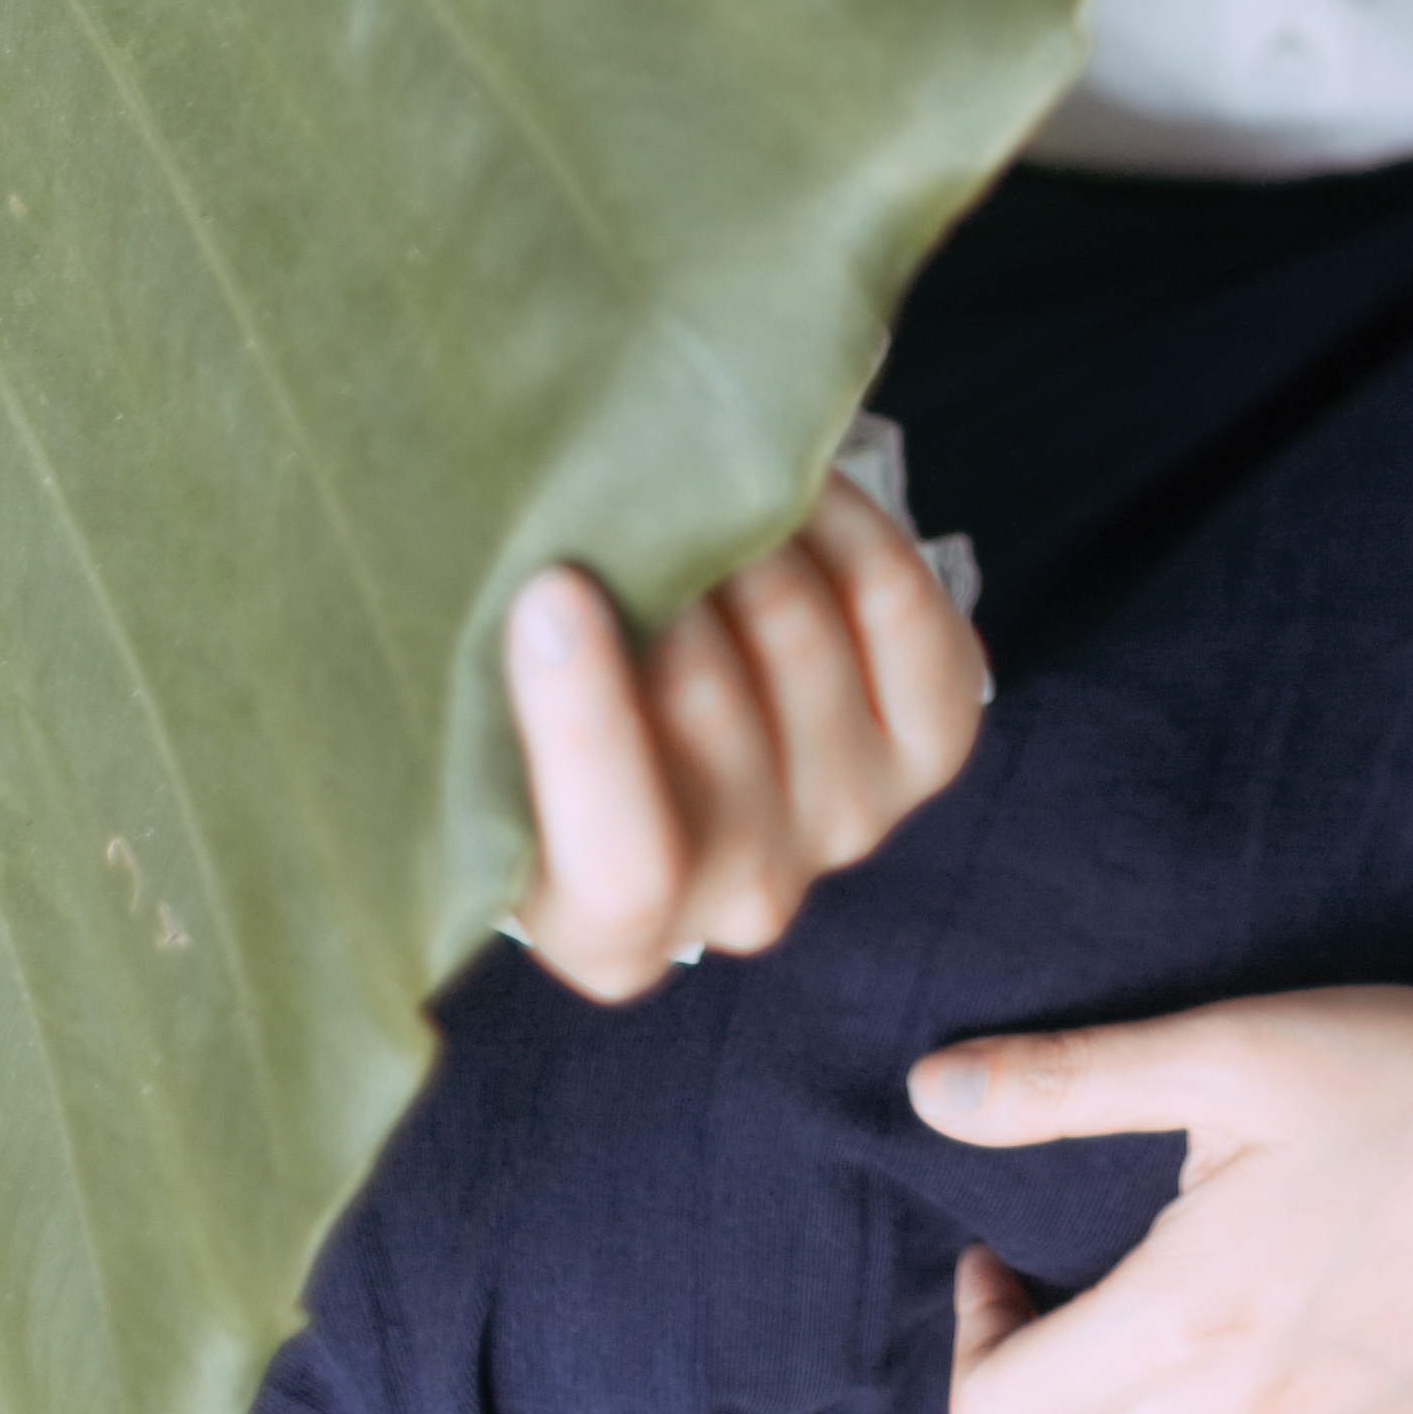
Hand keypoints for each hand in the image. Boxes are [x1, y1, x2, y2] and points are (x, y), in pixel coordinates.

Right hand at [504, 470, 988, 1001]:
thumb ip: (483, 672)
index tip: (550, 590)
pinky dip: (853, 534)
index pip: (620, 869)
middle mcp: (740, 898)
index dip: (586, 728)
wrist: (682, 672)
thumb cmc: (548, 687)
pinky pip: (905, 621)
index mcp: (604, 930)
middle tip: (630, 495)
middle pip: (712, 726)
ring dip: (750, 549)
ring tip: (703, 483)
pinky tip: (798, 489)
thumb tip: (505, 563)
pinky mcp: (929, 745)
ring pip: (803, 656)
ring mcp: (846, 825)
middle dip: (668, 591)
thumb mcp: (486, 707)